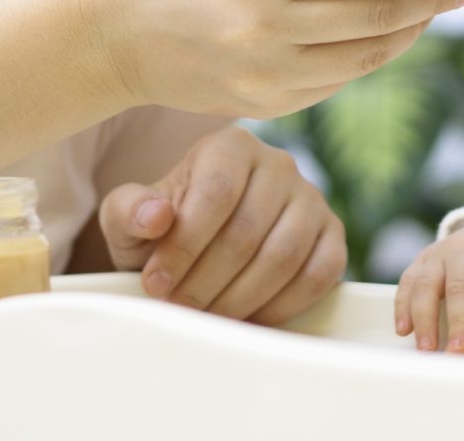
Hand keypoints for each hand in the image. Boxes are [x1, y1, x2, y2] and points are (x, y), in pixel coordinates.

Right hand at [86, 0, 463, 118]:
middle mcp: (266, 25)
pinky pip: (342, 79)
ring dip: (414, 26)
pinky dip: (375, 52)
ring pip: (372, 55)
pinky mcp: (268, 107)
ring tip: (431, 0)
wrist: (114, 29)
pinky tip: (383, 27)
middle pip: (382, 13)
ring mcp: (266, 75)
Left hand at [97, 127, 345, 323]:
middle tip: (180, 308)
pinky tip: (251, 317)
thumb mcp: (131, 216)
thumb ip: (130, 210)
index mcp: (231, 147)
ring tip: (210, 316)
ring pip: (284, 254)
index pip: (217, 193)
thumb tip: (154, 216)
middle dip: (207, 281)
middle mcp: (278, 163)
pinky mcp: (332, 232)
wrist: (203, 241)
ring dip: (241, 298)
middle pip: (248, 230)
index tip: (156, 282)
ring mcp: (311, 197)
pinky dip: (285, 304)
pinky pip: (320, 272)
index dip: (185, 246)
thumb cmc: (165, 227)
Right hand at [394, 215, 463, 353]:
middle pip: (457, 284)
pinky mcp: (424, 260)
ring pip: (426, 282)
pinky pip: (407, 280)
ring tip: (427, 349)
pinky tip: (403, 329)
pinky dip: (402, 304)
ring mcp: (441, 251)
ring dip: (424, 316)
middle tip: (457, 354)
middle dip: (457, 321)